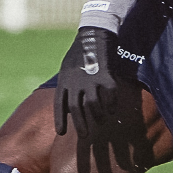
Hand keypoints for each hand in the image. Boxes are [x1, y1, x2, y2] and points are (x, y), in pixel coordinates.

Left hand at [53, 27, 145, 172]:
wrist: (94, 34)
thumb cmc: (80, 53)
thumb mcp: (67, 68)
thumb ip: (67, 85)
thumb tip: (69, 106)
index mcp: (64, 80)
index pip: (59, 104)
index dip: (60, 119)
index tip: (60, 133)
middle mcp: (75, 81)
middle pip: (76, 108)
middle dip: (80, 125)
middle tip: (85, 137)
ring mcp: (90, 79)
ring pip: (92, 105)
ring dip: (97, 116)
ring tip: (101, 122)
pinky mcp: (105, 76)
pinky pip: (109, 95)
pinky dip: (111, 104)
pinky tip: (113, 110)